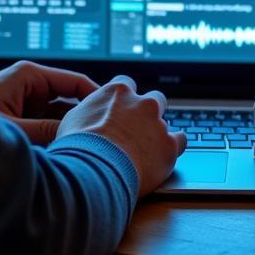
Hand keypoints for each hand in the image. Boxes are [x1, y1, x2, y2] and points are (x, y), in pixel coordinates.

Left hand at [0, 60, 98, 144]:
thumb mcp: (13, 128)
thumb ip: (46, 131)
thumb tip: (77, 135)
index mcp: (29, 76)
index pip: (74, 81)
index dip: (95, 96)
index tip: (114, 113)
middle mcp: (29, 86)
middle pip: (69, 100)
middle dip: (82, 118)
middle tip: (101, 137)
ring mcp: (26, 102)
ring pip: (58, 116)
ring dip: (67, 131)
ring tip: (84, 148)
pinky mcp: (20, 118)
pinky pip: (45, 125)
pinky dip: (54, 137)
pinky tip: (63, 151)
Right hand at [56, 76, 187, 196]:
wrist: (94, 170)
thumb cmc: (79, 148)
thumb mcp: (73, 120)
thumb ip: (88, 112)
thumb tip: (86, 118)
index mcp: (118, 92)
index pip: (126, 84)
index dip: (125, 97)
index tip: (121, 108)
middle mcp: (141, 103)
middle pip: (153, 99)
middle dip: (148, 112)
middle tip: (137, 130)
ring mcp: (157, 123)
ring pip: (165, 122)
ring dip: (157, 133)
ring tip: (146, 151)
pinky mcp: (169, 145)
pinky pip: (181, 141)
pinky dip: (173, 147)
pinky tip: (165, 156)